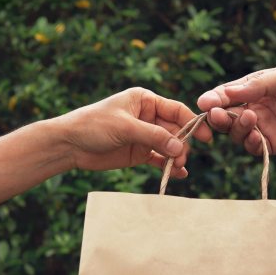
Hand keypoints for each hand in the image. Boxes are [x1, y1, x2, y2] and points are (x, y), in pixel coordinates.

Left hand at [58, 87, 210, 175]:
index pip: (176, 110)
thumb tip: (179, 148)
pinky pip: (159, 158)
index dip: (192, 123)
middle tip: (180, 158)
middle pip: (175, 130)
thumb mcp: (125, 128)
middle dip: (181, 144)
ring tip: (175, 167)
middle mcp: (148, 116)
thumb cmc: (94, 126)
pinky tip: (177, 174)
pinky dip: (168, 166)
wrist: (70, 145)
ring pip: (169, 146)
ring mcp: (144, 135)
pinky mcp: (139, 153)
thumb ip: (153, 136)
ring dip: (175, 156)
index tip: (205, 137)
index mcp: (145, 100)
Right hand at [197, 65, 275, 155]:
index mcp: (259, 87)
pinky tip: (256, 137)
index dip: (215, 98)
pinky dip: (250, 144)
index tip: (205, 103)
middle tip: (216, 115)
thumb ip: (258, 85)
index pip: (229, 93)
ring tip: (249, 119)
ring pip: (237, 132)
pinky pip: (255, 148)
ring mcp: (267, 127)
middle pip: (228, 114)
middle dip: (219, 115)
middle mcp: (259, 107)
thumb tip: (226, 93)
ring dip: (235, 128)